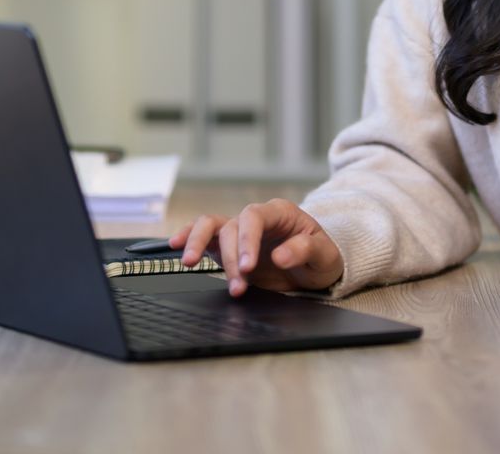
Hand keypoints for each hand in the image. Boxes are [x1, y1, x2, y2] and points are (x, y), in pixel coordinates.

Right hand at [169, 198, 345, 297]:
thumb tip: (279, 255)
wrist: (314, 267)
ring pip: (210, 225)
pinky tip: (175, 246)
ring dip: (199, 244)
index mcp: (280, 213)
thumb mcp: (325, 256)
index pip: (254, 216)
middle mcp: (256, 218)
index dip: (247, 239)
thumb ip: (305, 250)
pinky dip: (188, 237)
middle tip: (237, 285)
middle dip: (230, 258)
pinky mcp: (227, 245)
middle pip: (232, 227)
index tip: (247, 266)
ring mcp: (239, 231)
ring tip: (189, 263)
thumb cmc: (321, 257)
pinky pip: (204, 235)